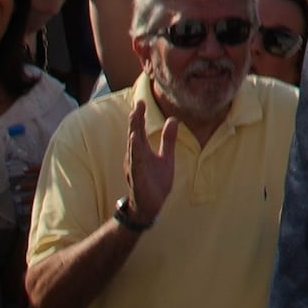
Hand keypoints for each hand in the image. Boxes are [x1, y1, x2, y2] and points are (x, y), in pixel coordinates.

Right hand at [120, 91, 180, 221]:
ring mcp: (135, 168)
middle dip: (135, 120)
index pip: (139, 130)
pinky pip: (136, 164)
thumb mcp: (166, 157)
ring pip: (133, 148)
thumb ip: (168, 140)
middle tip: (137, 104)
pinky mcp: (138, 179)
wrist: (151, 206)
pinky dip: (135, 153)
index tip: (140, 101)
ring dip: (133, 132)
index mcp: (142, 151)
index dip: (139, 116)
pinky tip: (134, 142)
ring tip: (134, 117)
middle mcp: (135, 157)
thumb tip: (173, 119)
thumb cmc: (155, 182)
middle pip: (134, 135)